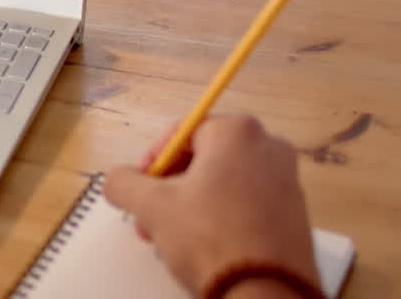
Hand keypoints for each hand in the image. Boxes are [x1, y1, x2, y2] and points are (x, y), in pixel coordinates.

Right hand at [105, 114, 318, 295]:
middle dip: (170, 188)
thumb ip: (123, 182)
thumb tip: (117, 180)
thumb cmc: (207, 236)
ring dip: (190, 205)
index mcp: (237, 132)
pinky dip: (220, 217)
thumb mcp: (151, 206)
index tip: (138, 190)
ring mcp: (288, 181)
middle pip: (202, 159)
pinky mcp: (296, 214)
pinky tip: (203, 246)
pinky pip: (246, 203)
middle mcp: (269, 147)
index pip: (180, 134)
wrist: (265, 295)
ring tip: (170, 238)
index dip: (151, 161)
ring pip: (223, 183)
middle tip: (150, 218)